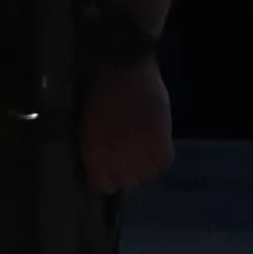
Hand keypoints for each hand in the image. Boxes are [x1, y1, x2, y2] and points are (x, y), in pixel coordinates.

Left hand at [81, 51, 176, 196]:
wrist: (124, 68)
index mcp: (92, 150)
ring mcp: (138, 147)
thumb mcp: (88, 126)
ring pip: (148, 175)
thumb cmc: (101, 94)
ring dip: (147, 166)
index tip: (112, 176)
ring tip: (144, 152)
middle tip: (130, 160)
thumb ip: (96, 150)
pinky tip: (156, 147)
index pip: (104, 185)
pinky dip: (162, 158)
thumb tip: (102, 173)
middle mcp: (114, 154)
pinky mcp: (160, 137)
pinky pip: (164, 162)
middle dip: (128, 174)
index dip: (109, 182)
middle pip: (128, 183)